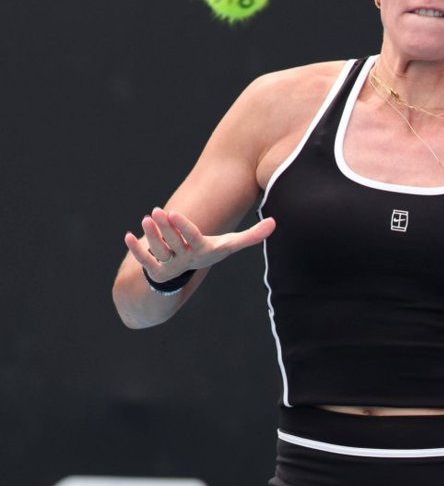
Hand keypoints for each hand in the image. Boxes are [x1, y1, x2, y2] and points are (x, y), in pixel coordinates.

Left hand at [124, 207, 275, 282]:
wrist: (188, 274)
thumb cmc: (210, 251)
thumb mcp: (230, 244)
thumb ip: (252, 235)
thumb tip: (276, 223)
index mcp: (202, 251)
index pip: (193, 239)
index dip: (183, 227)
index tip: (174, 213)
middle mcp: (186, 259)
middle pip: (174, 244)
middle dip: (164, 229)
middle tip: (156, 212)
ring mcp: (170, 265)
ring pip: (158, 251)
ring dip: (151, 236)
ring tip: (146, 218)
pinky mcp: (155, 269)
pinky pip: (144, 261)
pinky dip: (136, 249)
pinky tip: (127, 236)